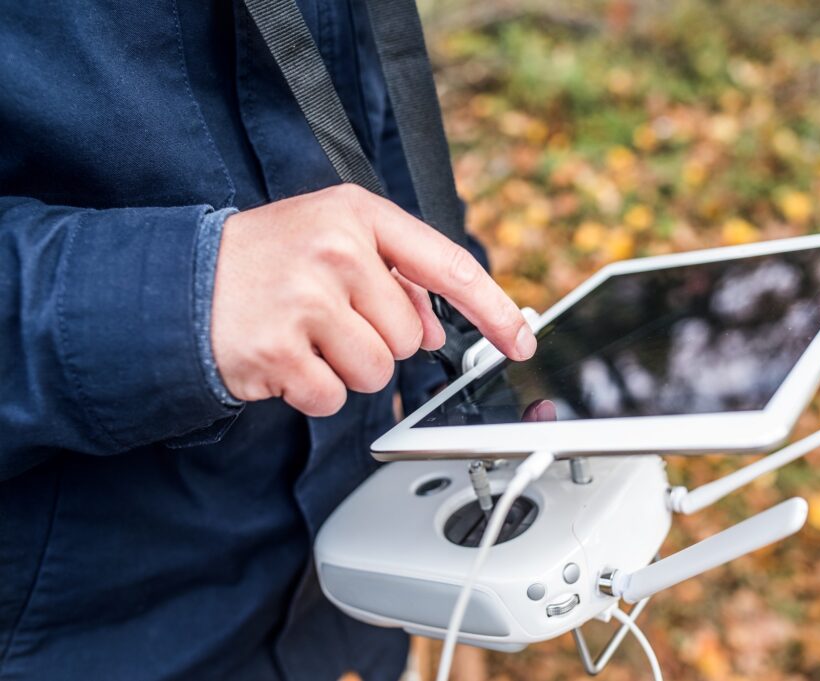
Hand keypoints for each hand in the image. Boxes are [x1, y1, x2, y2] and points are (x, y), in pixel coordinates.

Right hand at [210, 184, 535, 415]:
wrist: (179, 283)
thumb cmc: (266, 262)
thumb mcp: (332, 240)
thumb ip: (394, 276)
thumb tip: (436, 328)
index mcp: (358, 215)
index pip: (448, 265)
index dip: (493, 309)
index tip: (520, 341)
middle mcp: (336, 251)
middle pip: (408, 338)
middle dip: (377, 342)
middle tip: (328, 320)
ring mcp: (306, 300)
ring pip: (377, 373)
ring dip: (346, 369)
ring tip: (304, 337)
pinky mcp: (279, 351)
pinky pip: (333, 398)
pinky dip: (313, 392)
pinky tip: (284, 359)